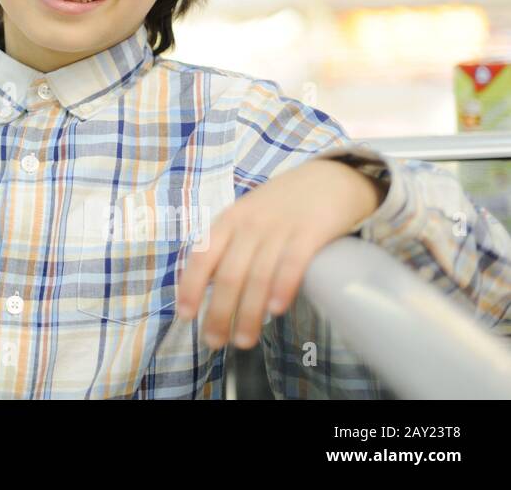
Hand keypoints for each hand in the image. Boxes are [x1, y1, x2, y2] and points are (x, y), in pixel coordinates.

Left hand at [176, 159, 386, 350]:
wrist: (332, 177)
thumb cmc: (284, 204)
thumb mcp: (249, 217)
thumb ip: (232, 245)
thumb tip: (212, 288)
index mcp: (229, 220)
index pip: (202, 256)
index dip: (191, 287)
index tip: (186, 315)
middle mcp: (250, 224)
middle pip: (229, 274)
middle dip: (219, 312)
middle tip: (215, 342)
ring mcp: (280, 227)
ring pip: (258, 275)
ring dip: (248, 312)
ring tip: (243, 340)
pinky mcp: (312, 231)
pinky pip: (293, 262)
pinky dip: (282, 287)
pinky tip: (275, 310)